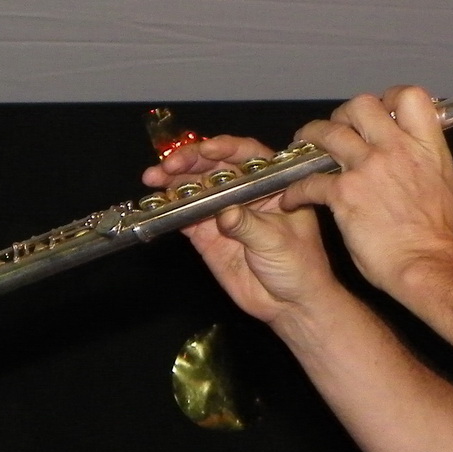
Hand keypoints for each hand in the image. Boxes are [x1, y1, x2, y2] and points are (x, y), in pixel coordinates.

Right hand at [142, 135, 336, 324]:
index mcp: (272, 184)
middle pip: (215, 166)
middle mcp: (245, 192)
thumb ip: (248, 225)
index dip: (226, 148)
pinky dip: (170, 208)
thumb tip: (225, 213)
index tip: (206, 150)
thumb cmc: (299, 267)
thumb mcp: (277, 241)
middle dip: (191, 161)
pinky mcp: (208, 233)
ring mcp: (224, 211)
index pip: (248, 156)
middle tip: (168, 165)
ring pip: (196, 187)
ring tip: (153, 178)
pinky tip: (157, 203)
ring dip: (174, 180)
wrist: (288, 303)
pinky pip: (186, 215)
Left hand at [279, 86, 452, 295]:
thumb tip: (419, 150)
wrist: (426, 264)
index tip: (379, 111)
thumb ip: (429, 159)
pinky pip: (309, 180)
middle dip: (343, 114)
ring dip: (309, 138)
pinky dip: (295, 190)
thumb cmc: (437, 235)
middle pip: (360, 105)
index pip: (408, 96)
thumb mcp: (446, 184)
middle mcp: (395, 150)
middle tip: (337, 129)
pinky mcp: (344, 194)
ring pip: (327, 133)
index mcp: (425, 146)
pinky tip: (293, 199)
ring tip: (302, 146)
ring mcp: (367, 169)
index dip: (388, 99)